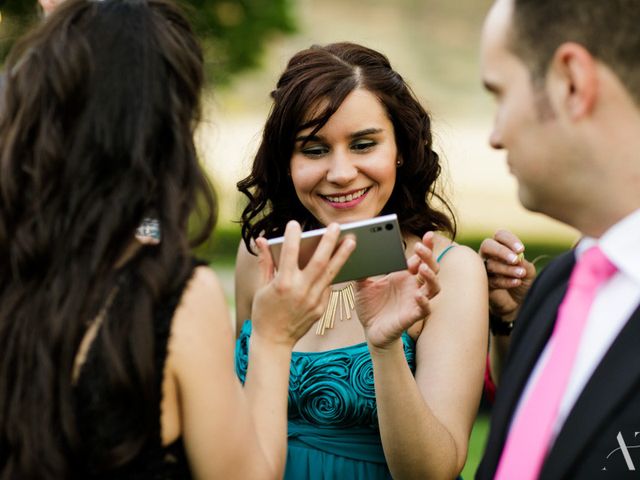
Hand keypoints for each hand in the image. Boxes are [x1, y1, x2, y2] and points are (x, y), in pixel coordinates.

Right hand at [251, 221, 354, 347]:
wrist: (274, 341)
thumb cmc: (264, 312)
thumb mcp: (261, 287)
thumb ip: (265, 262)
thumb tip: (261, 240)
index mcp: (282, 284)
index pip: (289, 254)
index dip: (292, 237)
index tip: (295, 223)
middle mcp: (300, 291)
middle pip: (319, 261)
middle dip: (329, 242)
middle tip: (336, 226)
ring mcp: (313, 301)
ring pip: (331, 273)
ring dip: (342, 255)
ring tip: (351, 240)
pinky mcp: (321, 308)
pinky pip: (328, 287)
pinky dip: (332, 274)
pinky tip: (339, 262)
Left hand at [355, 231, 439, 349]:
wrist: (370, 331)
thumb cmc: (370, 307)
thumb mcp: (362, 285)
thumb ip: (361, 270)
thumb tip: (352, 252)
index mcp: (403, 276)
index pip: (419, 258)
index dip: (426, 247)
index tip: (427, 235)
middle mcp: (413, 286)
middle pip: (431, 268)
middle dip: (429, 256)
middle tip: (420, 247)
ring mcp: (415, 301)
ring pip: (434, 287)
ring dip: (431, 276)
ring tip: (422, 268)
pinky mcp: (413, 316)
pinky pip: (425, 309)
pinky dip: (424, 302)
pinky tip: (418, 295)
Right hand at [479, 229, 535, 321]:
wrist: (520, 303)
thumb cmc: (523, 282)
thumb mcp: (528, 271)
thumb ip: (523, 263)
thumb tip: (517, 258)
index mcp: (501, 247)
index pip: (500, 236)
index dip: (509, 240)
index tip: (521, 249)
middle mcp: (489, 255)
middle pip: (487, 245)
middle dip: (501, 251)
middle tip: (515, 260)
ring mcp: (484, 269)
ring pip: (490, 264)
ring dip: (507, 269)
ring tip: (521, 274)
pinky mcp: (482, 284)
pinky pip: (491, 280)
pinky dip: (505, 281)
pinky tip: (516, 282)